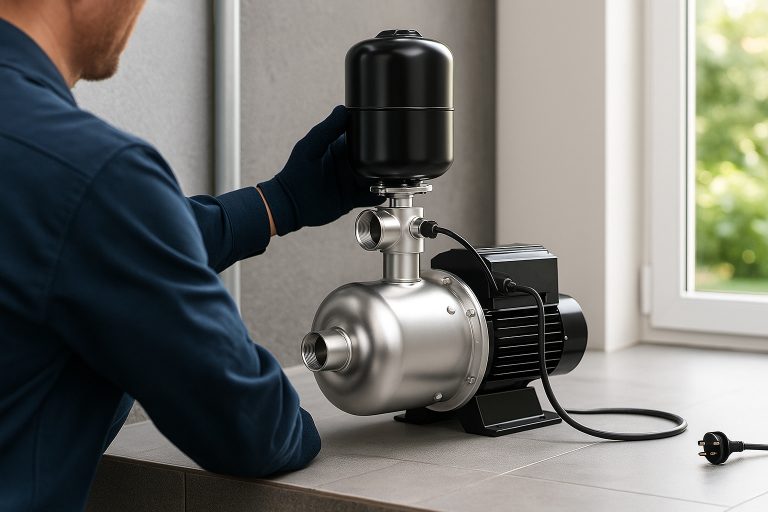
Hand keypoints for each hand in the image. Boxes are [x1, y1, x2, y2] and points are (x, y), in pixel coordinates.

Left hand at [257, 106, 383, 235]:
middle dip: (382, 158)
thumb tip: (343, 109)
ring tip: (390, 176)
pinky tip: (383, 192)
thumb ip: (326, 129)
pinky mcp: (351, 199)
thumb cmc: (295, 172)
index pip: (360, 138)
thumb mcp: (310, 147)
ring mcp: (350, 182)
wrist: (290, 204)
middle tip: (392, 158)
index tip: (384, 130)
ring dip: (383, 177)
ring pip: (373, 178)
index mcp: (338, 148)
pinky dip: (378, 194)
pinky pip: (370, 196)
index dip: (371, 135)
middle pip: (371, 158)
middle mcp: (347, 165)